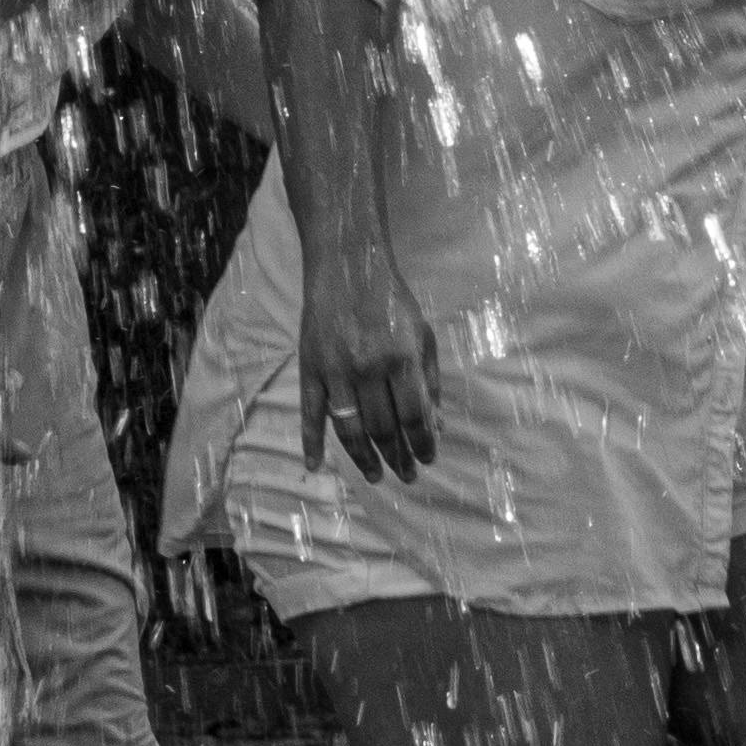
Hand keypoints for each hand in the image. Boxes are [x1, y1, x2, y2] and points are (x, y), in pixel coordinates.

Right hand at [297, 241, 443, 479]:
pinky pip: (310, 413)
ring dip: (363, 459)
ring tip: (375, 477)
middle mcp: (367, 368)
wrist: (347, 268)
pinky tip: (315, 466)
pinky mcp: (310, 368)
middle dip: (397, 457)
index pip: (413, 417)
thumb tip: (435, 425)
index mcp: (401, 358)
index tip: (427, 459)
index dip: (422, 443)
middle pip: (383, 428)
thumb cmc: (391, 302)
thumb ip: (429, 380)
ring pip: (349, 429)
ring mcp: (335, 371)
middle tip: (406, 475)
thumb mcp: (422, 334)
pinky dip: (310, 441)